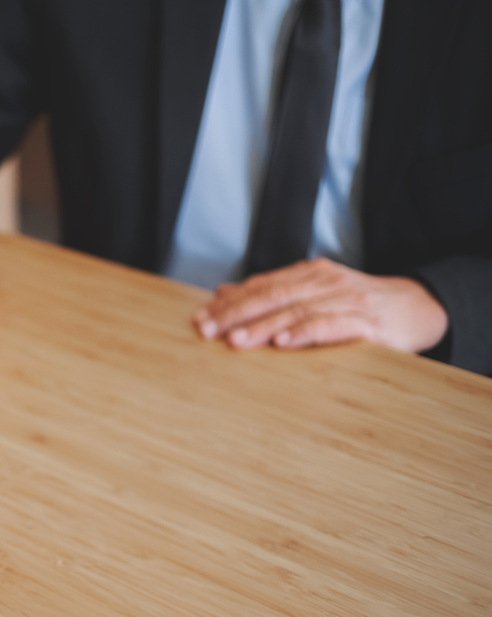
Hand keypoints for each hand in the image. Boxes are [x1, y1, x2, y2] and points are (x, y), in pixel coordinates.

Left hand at [192, 258, 448, 353]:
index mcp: (309, 274)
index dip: (229, 302)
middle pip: (273, 296)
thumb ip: (271, 293)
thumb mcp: (312, 293)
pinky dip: (306, 333)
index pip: (261, 286)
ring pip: (297, 311)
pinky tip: (284, 342)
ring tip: (235, 340)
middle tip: (208, 330)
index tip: (201, 318)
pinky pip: (332, 326)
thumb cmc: (357, 305)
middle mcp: (326, 282)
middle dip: (236, 314)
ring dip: (263, 326)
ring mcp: (347, 300)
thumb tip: (224, 293)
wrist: (417, 308)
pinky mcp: (367, 323)